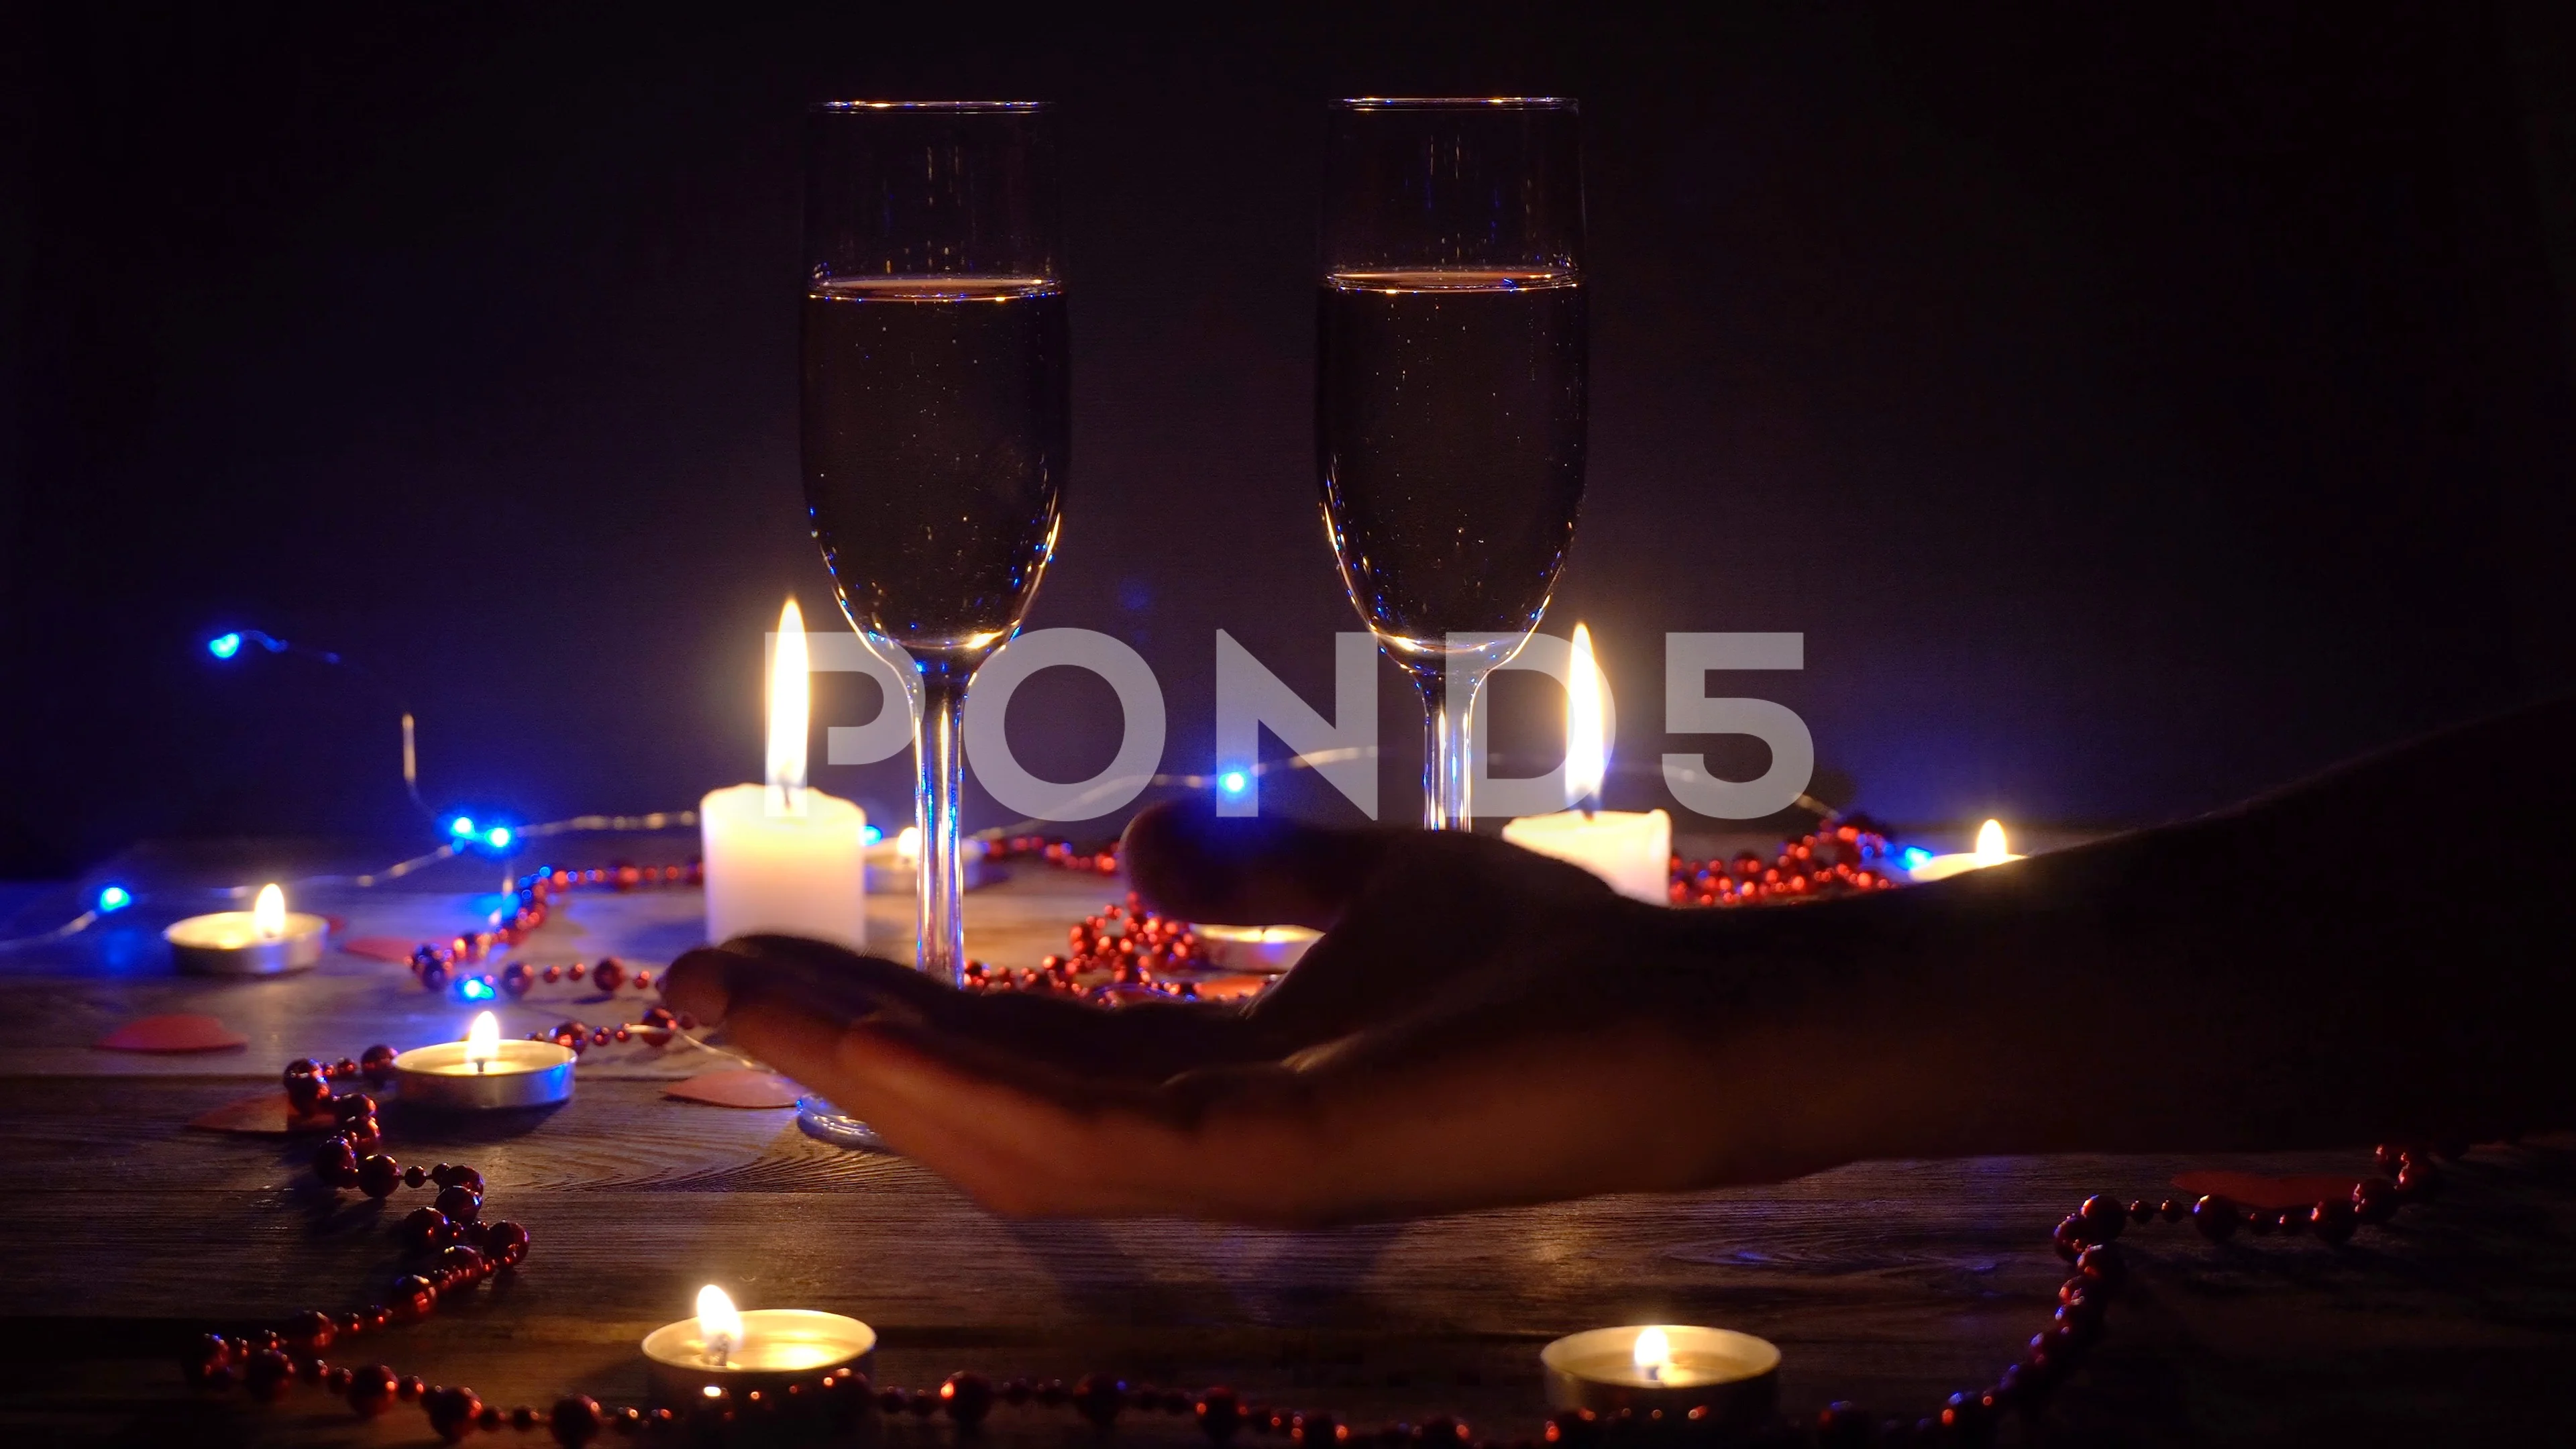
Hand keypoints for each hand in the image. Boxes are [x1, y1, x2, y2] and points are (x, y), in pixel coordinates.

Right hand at [661, 803, 1850, 1223]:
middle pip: (977, 1099)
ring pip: (1004, 1134)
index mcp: (1213, 1079)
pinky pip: (1100, 1142)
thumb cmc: (1548, 972)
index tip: (767, 953)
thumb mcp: (1372, 887)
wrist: (1686, 1029)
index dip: (887, 1010)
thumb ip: (1259, 872)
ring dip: (867, 1067)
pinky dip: (978, 1092)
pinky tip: (879, 1044)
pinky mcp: (1284, 1163)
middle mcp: (1199, 1140)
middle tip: (691, 977)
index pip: (1014, 1053)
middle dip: (833, 1042)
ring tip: (743, 996)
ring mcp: (1235, 1165)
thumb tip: (1131, 841)